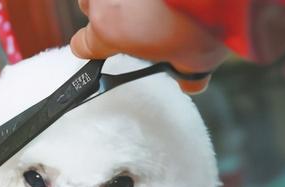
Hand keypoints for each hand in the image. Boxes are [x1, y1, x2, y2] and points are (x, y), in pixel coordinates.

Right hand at [69, 0, 227, 92]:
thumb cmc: (201, 17)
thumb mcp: (197, 58)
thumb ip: (185, 72)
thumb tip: (191, 82)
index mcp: (110, 29)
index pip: (82, 44)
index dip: (93, 47)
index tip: (106, 45)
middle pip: (90, 6)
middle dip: (110, 9)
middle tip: (140, 13)